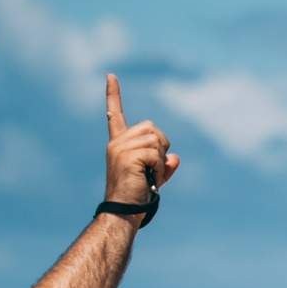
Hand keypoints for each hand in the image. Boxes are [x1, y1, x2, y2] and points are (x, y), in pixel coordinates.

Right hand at [103, 73, 180, 208]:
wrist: (125, 211)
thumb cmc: (139, 196)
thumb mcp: (156, 177)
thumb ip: (165, 164)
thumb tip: (175, 157)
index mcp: (119, 143)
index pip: (115, 114)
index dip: (113, 95)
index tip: (111, 76)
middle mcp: (117, 142)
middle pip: (152, 128)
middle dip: (161, 146)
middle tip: (154, 167)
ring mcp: (120, 148)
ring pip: (156, 141)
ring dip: (161, 160)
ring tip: (150, 175)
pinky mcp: (127, 156)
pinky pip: (156, 154)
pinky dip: (160, 168)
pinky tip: (150, 179)